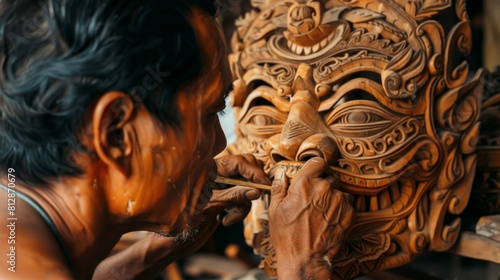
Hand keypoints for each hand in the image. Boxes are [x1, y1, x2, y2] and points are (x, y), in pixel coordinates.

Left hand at [93, 155, 269, 278]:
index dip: (253, 171)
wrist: (176, 240)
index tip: (263, 185)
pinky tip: (225, 221)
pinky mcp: (225, 199)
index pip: (238, 161)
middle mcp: (217, 175)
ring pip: (246, 187)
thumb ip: (234, 196)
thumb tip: (255, 190)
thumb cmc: (185, 220)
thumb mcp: (211, 206)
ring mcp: (222, 187)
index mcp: (210, 169)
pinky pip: (241, 200)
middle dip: (251, 184)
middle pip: (246, 168)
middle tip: (254, 196)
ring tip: (230, 218)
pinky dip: (238, 211)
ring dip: (243, 205)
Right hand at [268, 157, 353, 278]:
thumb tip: (281, 173)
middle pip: (328, 177)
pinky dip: (340, 209)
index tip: (314, 172)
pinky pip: (347, 204)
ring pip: (339, 191)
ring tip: (322, 212)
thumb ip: (279, 188)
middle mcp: (324, 188)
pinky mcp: (349, 213)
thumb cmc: (287, 236)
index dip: (315, 166)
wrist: (305, 259)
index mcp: (305, 184)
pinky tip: (329, 220)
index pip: (317, 162)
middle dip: (322, 185)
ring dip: (332, 197)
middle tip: (313, 200)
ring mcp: (339, 201)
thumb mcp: (275, 210)